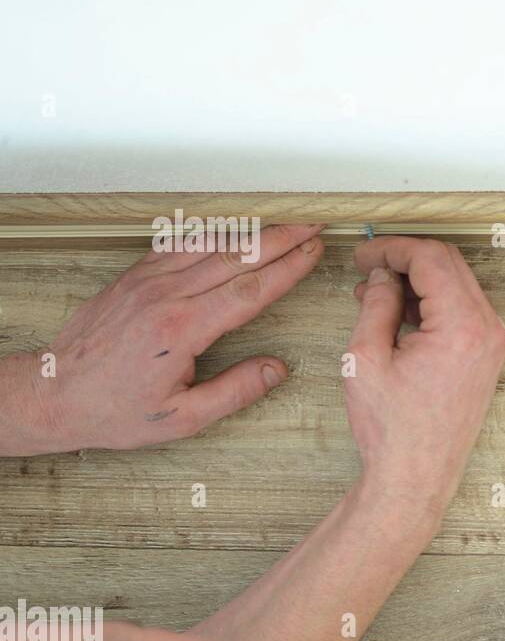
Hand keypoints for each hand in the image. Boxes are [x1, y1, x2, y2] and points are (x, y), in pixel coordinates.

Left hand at [0, 224, 324, 454]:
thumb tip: (278, 368)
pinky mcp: (133, 277)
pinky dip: (211, 233)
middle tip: (313, 225)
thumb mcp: (183, 418)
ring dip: (250, 230)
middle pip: (236, 256)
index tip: (314, 252)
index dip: (288, 268)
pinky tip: (231, 230)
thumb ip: (235, 391)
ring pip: (209, 243)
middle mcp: (166, 296)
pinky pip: (178, 244)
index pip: (250, 289)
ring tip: (283, 223)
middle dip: (280, 238)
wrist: (55, 395)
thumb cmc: (115, 411)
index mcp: (182, 329)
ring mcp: (147, 281)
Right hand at [344, 237, 504, 520]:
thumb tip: (381, 276)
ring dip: (419, 280)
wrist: (415, 478)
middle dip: (406, 259)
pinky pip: (463, 310)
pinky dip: (433, 302)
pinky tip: (399, 313)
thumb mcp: (365, 357)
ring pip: (457, 285)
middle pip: (450, 264)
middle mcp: (488, 330)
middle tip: (367, 268)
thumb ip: (376, 305)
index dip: (392, 249)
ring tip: (374, 294)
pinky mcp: (488, 357)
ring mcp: (493, 344)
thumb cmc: (390, 429)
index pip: (431, 258)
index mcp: (462, 327)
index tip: (363, 255)